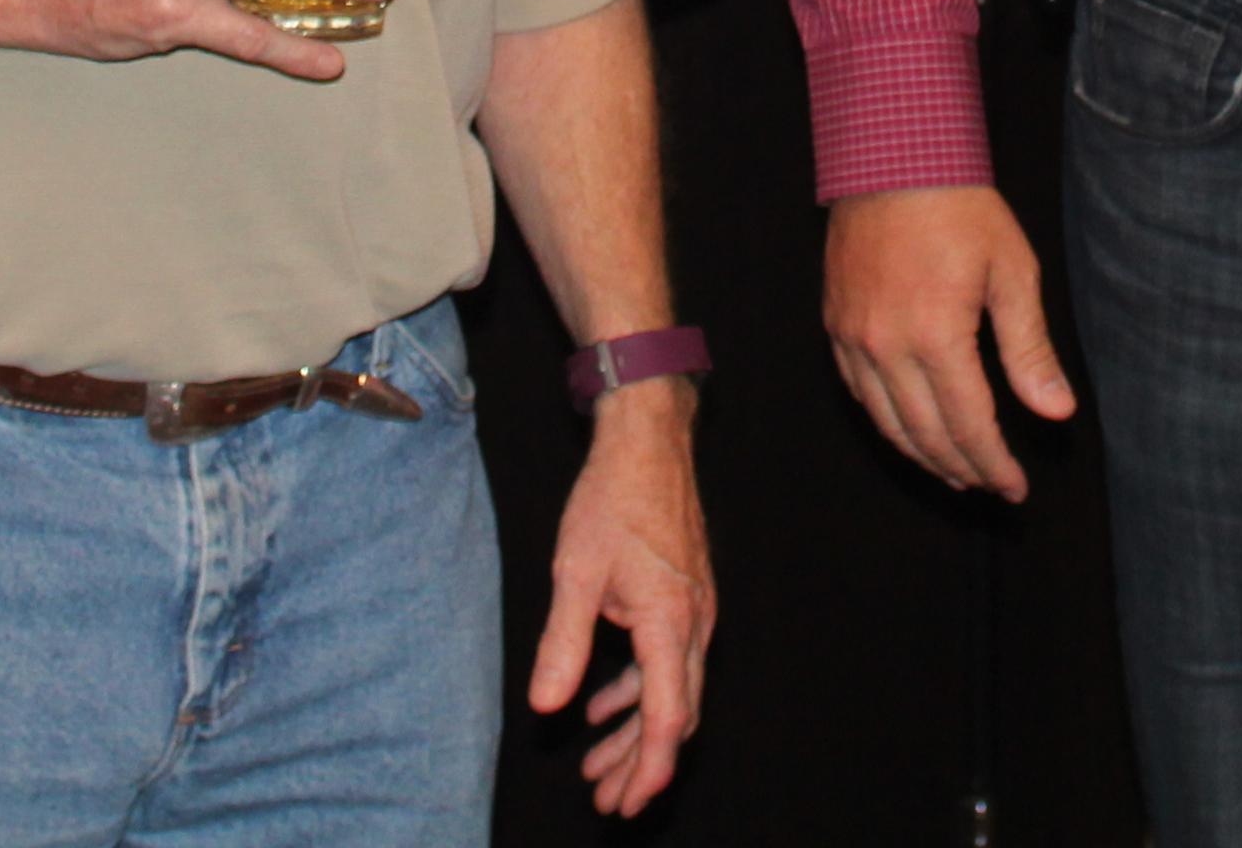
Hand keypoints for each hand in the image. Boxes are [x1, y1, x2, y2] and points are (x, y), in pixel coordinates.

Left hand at [530, 385, 711, 813]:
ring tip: (598, 767)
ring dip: (637, 730)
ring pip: (673, 689)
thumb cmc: (612, 498)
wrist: (647, 441)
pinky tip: (604, 705)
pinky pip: (668, 660)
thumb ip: (563, 643)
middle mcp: (695, 621)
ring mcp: (695, 608)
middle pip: (676, 712)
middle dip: (642, 762)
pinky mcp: (685, 596)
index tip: (630, 801)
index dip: (651, 764)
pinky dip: (639, 691)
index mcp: (671, 620)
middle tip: (608, 801)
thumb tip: (546, 706)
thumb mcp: (575, 573)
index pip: (669, 714)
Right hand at [823, 185, 1073, 499]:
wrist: (892, 156)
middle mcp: (886, 346)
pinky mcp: (836, 323)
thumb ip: (1030, 350)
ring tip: (955, 473)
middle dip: (962, 470)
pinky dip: (887, 422)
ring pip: (887, 422)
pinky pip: (859, 393)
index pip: (968, 426)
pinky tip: (910, 429)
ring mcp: (853, 337)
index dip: (994, 465)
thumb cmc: (961, 208)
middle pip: (925, 434)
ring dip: (923, 456)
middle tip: (991, 487)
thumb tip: (1057, 414)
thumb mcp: (1012, 273)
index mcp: (935, 336)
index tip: (1016, 488)